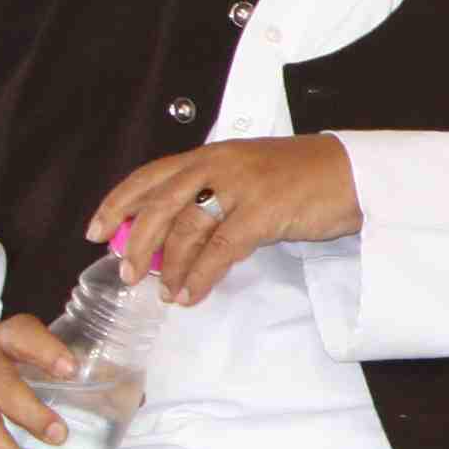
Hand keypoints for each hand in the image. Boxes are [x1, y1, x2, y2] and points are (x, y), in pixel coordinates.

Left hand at [89, 134, 361, 303]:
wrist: (353, 174)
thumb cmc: (303, 178)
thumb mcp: (248, 175)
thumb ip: (212, 193)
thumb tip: (171, 234)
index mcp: (211, 154)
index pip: (150, 176)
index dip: (117, 203)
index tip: (94, 230)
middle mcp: (219, 165)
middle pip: (160, 204)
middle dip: (137, 242)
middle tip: (126, 273)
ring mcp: (241, 187)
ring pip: (187, 229)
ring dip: (170, 267)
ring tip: (164, 293)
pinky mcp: (263, 212)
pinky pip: (220, 250)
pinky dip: (200, 276)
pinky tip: (191, 294)